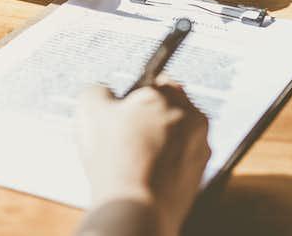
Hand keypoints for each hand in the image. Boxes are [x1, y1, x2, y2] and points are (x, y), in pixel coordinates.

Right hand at [76, 80, 209, 235]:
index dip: (136, 96)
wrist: (137, 208)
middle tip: (127, 137)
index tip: (124, 113)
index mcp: (171, 96)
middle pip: (170, 110)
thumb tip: (103, 93)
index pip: (157, 82)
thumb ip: (98, 90)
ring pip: (177, 137)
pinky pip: (180, 162)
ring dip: (160, 143)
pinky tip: (145, 175)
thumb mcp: (91, 109)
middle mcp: (194, 118)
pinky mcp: (200, 176)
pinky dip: (166, 166)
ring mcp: (200, 148)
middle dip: (151, 119)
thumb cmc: (116, 158)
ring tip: (134, 161)